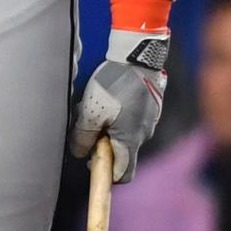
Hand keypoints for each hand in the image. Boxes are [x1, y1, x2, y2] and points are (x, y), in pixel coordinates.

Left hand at [70, 32, 167, 182]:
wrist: (137, 56)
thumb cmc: (113, 85)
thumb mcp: (90, 113)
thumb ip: (83, 138)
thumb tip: (80, 153)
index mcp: (130, 141)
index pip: (122, 174)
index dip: (106, 174)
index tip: (93, 160)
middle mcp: (144, 134)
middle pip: (123, 153)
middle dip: (105, 146)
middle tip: (91, 128)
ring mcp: (150, 119)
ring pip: (127, 134)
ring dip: (111, 128)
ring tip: (97, 107)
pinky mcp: (151, 106)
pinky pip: (134, 119)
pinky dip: (120, 116)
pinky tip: (110, 97)